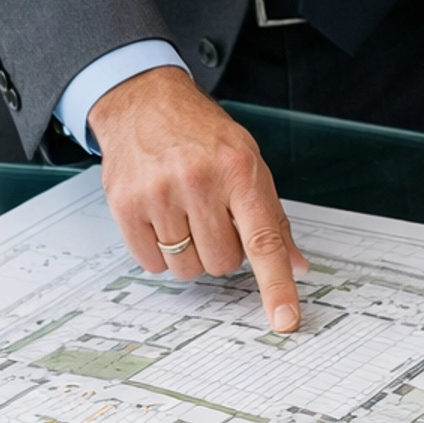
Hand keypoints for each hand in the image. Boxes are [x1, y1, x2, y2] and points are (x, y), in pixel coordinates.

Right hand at [89, 66, 307, 330]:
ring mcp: (159, 194)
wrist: (145, 102)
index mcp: (240, 171)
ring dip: (190, 253)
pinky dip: (159, 252)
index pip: (264, 240)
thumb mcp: (249, 163)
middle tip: (213, 218)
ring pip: (187, 269)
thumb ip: (272, 217)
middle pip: (223, 263)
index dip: (276, 285)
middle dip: (222, 251)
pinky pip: (152, 264)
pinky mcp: (126, 206)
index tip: (286, 319)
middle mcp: (200, 182)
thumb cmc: (203, 136)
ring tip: (185, 214)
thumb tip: (297, 266)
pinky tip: (160, 218)